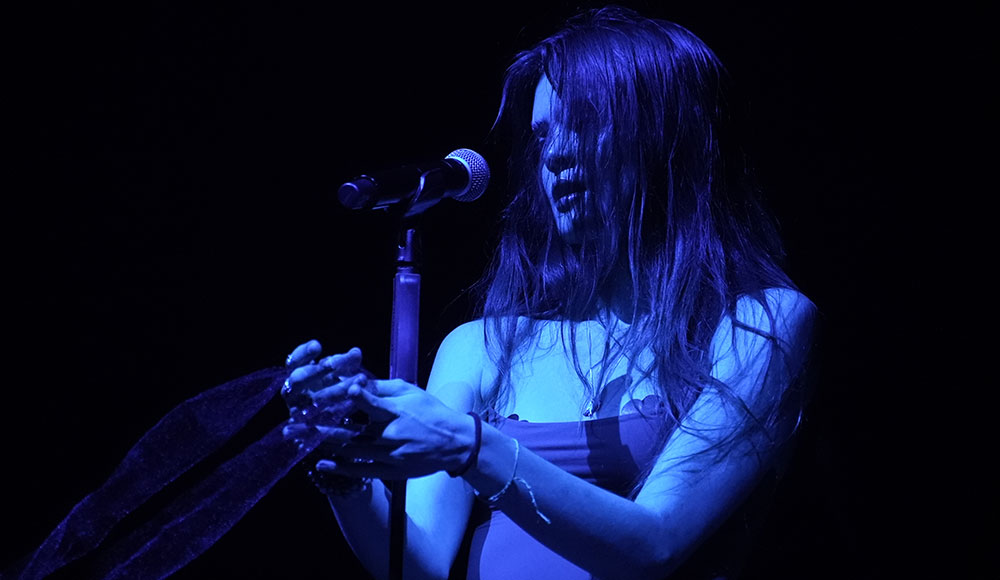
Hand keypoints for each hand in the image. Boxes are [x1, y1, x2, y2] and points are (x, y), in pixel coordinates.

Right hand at [281, 340, 371, 442]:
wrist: (332, 428)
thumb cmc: (334, 390)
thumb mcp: (337, 375)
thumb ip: (345, 363)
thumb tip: (356, 352)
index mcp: (297, 377)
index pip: (293, 362)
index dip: (303, 353)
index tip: (317, 346)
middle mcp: (292, 394)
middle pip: (299, 380)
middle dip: (319, 370)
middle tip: (338, 363)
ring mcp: (298, 413)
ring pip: (316, 400)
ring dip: (339, 389)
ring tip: (363, 379)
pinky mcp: (310, 432)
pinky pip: (324, 425)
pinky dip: (343, 418)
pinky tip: (360, 411)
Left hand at [313, 378, 475, 479]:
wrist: (455, 443)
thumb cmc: (431, 411)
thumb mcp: (410, 391)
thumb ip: (381, 388)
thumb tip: (353, 380)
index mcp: (398, 411)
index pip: (371, 403)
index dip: (353, 397)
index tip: (328, 392)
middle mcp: (392, 435)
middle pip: (350, 431)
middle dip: (319, 427)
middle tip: (293, 424)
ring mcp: (390, 456)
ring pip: (351, 451)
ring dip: (324, 445)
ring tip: (300, 439)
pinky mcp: (391, 471)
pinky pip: (361, 471)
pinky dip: (340, 468)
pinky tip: (321, 462)